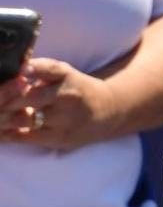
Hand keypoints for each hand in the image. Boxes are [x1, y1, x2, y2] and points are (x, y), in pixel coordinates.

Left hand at [0, 57, 124, 150]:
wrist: (108, 111)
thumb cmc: (76, 90)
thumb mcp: (64, 74)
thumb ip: (40, 71)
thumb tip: (13, 74)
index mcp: (67, 75)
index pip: (48, 69)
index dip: (30, 69)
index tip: (20, 72)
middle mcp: (67, 96)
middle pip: (28, 97)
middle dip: (3, 99)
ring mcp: (64, 119)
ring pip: (23, 119)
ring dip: (2, 117)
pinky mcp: (58, 138)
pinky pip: (24, 137)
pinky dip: (6, 134)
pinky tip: (0, 130)